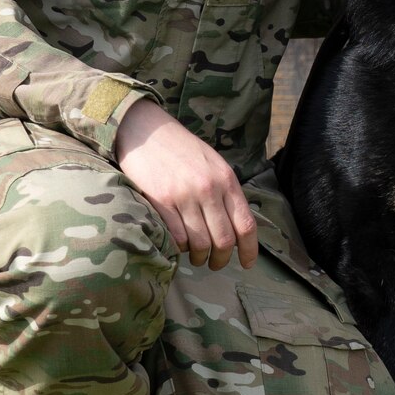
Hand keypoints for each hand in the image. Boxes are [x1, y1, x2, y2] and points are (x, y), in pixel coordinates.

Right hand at [112, 99, 257, 270]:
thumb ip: (225, 191)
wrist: (146, 130)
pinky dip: (179, 248)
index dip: (249, 250)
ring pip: (200, 244)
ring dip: (199, 257)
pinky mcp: (161, 201)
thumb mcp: (212, 164)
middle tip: (215, 264)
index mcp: (226, 179)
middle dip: (221, 260)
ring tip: (195, 256)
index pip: (246, 224)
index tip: (246, 264)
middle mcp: (209, 189)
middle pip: (224, 240)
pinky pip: (177, 237)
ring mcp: (185, 195)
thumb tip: (235, 226)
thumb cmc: (180, 148)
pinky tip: (178, 244)